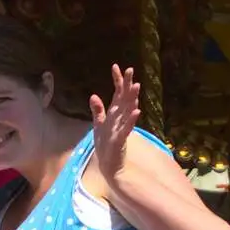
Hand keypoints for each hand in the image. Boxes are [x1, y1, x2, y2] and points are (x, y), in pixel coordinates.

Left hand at [90, 64, 141, 182]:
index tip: (116, 66)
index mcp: (114, 113)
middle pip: (125, 98)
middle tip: (130, 70)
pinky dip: (132, 120)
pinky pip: (127, 128)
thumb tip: (93, 95)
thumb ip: (97, 110)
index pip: (117, 93)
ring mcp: (122, 127)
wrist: (109, 163)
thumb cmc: (105, 143)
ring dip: (132, 98)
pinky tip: (137, 111)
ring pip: (128, 110)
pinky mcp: (121, 139)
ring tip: (136, 86)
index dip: (117, 80)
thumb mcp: (98, 124)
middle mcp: (120, 117)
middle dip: (127, 84)